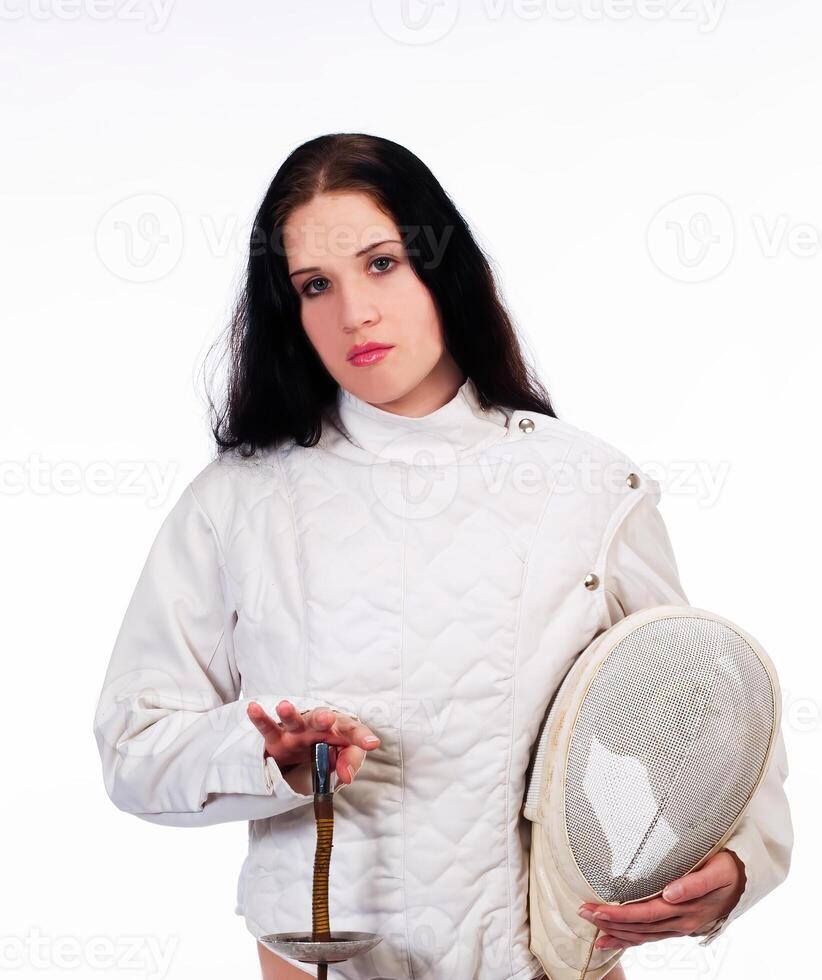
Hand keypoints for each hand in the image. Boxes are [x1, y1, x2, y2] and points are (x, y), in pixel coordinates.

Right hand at [247, 700, 379, 784]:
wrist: (303, 748)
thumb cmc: (327, 747)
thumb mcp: (342, 756)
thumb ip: (349, 762)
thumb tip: (346, 776)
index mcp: (337, 729)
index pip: (351, 730)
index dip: (360, 736)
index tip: (371, 743)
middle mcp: (317, 725)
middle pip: (321, 718)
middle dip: (323, 718)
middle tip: (326, 719)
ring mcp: (296, 731)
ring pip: (294, 720)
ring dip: (290, 714)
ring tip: (284, 707)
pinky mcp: (277, 738)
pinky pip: (268, 728)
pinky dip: (260, 718)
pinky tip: (253, 708)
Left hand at [577, 849, 745, 949]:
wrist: (748, 881)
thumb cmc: (730, 868)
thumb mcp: (718, 870)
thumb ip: (695, 882)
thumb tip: (670, 892)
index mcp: (686, 908)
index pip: (643, 914)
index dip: (618, 914)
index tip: (594, 908)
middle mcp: (681, 922)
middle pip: (639, 926)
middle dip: (609, 922)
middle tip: (582, 912)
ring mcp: (680, 926)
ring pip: (643, 935)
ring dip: (617, 932)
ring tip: (592, 929)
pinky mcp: (679, 925)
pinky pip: (651, 936)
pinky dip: (631, 939)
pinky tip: (614, 939)